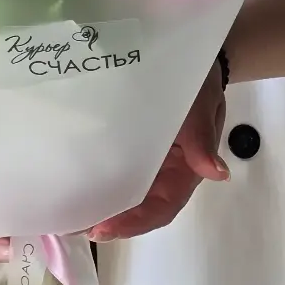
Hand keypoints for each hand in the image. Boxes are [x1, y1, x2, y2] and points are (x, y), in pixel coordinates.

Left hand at [87, 59, 228, 242]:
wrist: (186, 55)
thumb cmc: (198, 82)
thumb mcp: (201, 105)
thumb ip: (203, 138)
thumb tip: (216, 172)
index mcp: (185, 169)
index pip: (162, 207)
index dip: (135, 222)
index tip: (104, 229)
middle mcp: (164, 172)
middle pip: (137, 207)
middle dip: (108, 220)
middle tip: (74, 225)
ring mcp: (146, 160)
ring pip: (123, 192)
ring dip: (100, 205)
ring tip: (67, 214)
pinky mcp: (129, 144)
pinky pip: (113, 168)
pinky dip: (96, 179)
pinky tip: (73, 184)